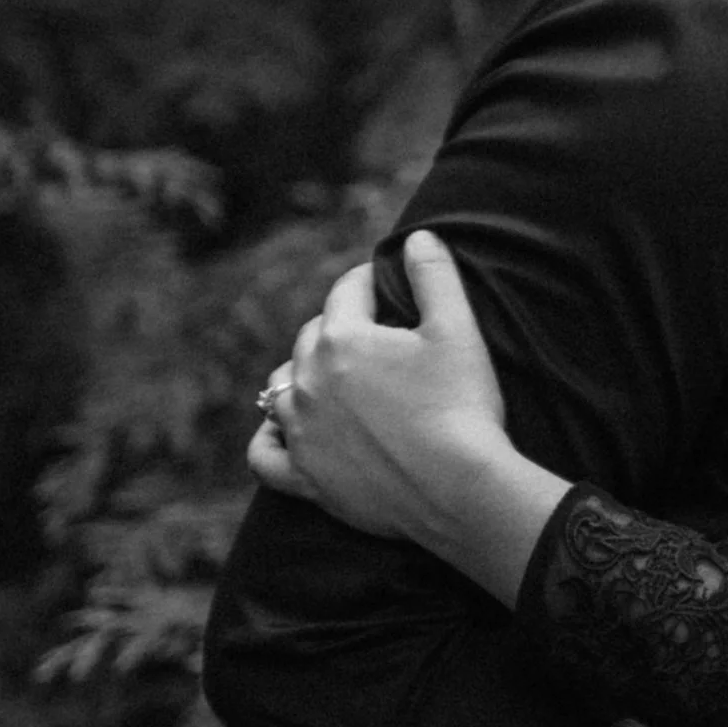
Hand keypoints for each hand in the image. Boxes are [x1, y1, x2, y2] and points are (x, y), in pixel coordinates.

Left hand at [249, 230, 511, 551]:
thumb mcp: (458, 329)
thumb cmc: (462, 406)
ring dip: (305, 376)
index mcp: (342, 340)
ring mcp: (301, 433)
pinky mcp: (306, 478)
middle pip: (313, 337)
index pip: (347, 292)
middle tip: (375, 333)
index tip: (389, 284)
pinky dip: (269, 438)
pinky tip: (283, 430)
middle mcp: (307, 382)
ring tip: (334, 377)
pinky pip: (265, 455)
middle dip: (340, 326)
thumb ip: (435, 275)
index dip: (371, 281)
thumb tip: (418, 236)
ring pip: (282, 389)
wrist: (460, 490)